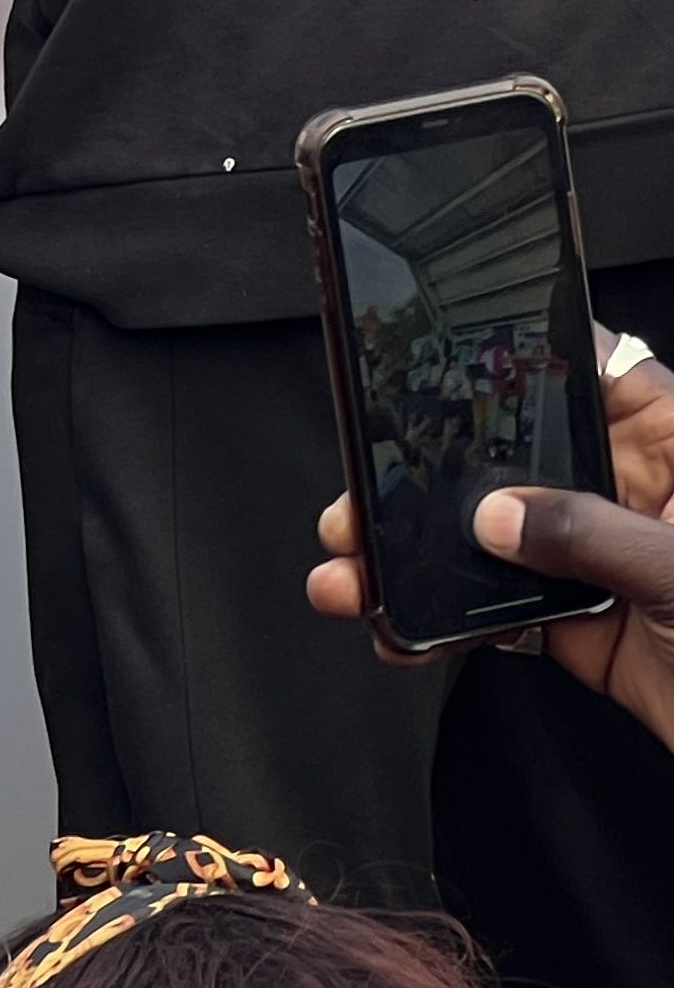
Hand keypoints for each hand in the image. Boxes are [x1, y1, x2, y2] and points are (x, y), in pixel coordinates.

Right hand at [307, 337, 673, 751]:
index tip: (444, 359)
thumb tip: (497, 515)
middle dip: (429, 474)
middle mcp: (635, 499)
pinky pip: (496, 613)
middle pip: (516, 458)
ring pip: (491, 541)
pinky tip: (399, 629)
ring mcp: (604, 564)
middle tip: (368, 487)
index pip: (599, 377)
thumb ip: (593, 534)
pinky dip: (440, 624)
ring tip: (353, 572)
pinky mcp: (583, 629)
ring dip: (413, 559)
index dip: (523, 358)